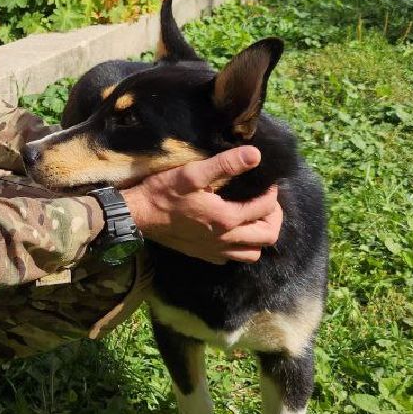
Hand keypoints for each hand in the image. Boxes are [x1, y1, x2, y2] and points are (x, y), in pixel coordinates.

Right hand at [120, 146, 281, 264]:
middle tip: (266, 201)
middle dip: (273, 217)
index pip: (265, 208)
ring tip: (252, 218)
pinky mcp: (204, 255)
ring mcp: (215, 251)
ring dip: (259, 236)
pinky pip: (232, 258)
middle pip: (268, 236)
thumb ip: (226, 164)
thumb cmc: (164, 192)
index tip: (267, 182)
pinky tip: (231, 232)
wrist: (138, 216)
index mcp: (227, 218)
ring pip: (253, 253)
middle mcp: (226, 240)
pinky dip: (240, 247)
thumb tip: (256, 155)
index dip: (271, 193)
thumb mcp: (193, 173)